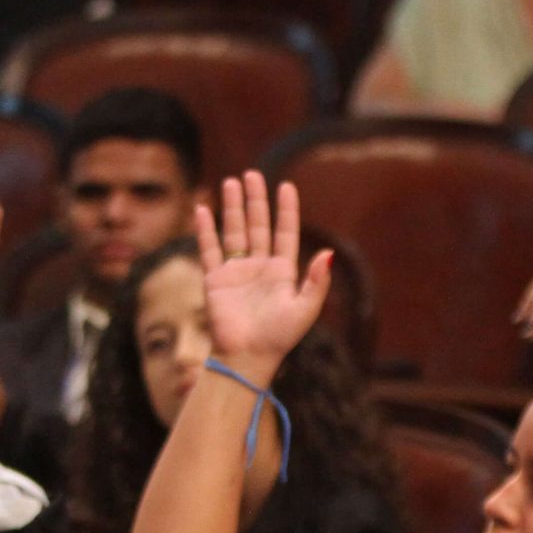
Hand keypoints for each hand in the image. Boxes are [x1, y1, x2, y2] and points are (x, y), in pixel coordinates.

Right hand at [194, 170, 330, 380]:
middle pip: (258, 226)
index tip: (286, 186)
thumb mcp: (305, 309)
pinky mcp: (215, 280)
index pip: (285, 233)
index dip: (286, 210)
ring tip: (231, 182)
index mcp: (283, 272)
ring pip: (234, 231)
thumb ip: (317, 281)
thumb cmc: (279, 337)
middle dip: (256, 200)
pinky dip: (206, 230)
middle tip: (252, 174)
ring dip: (233, 208)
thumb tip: (328, 252)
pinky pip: (209, 249)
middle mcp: (259, 267)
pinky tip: (204, 209)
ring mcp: (236, 272)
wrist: (247, 357)